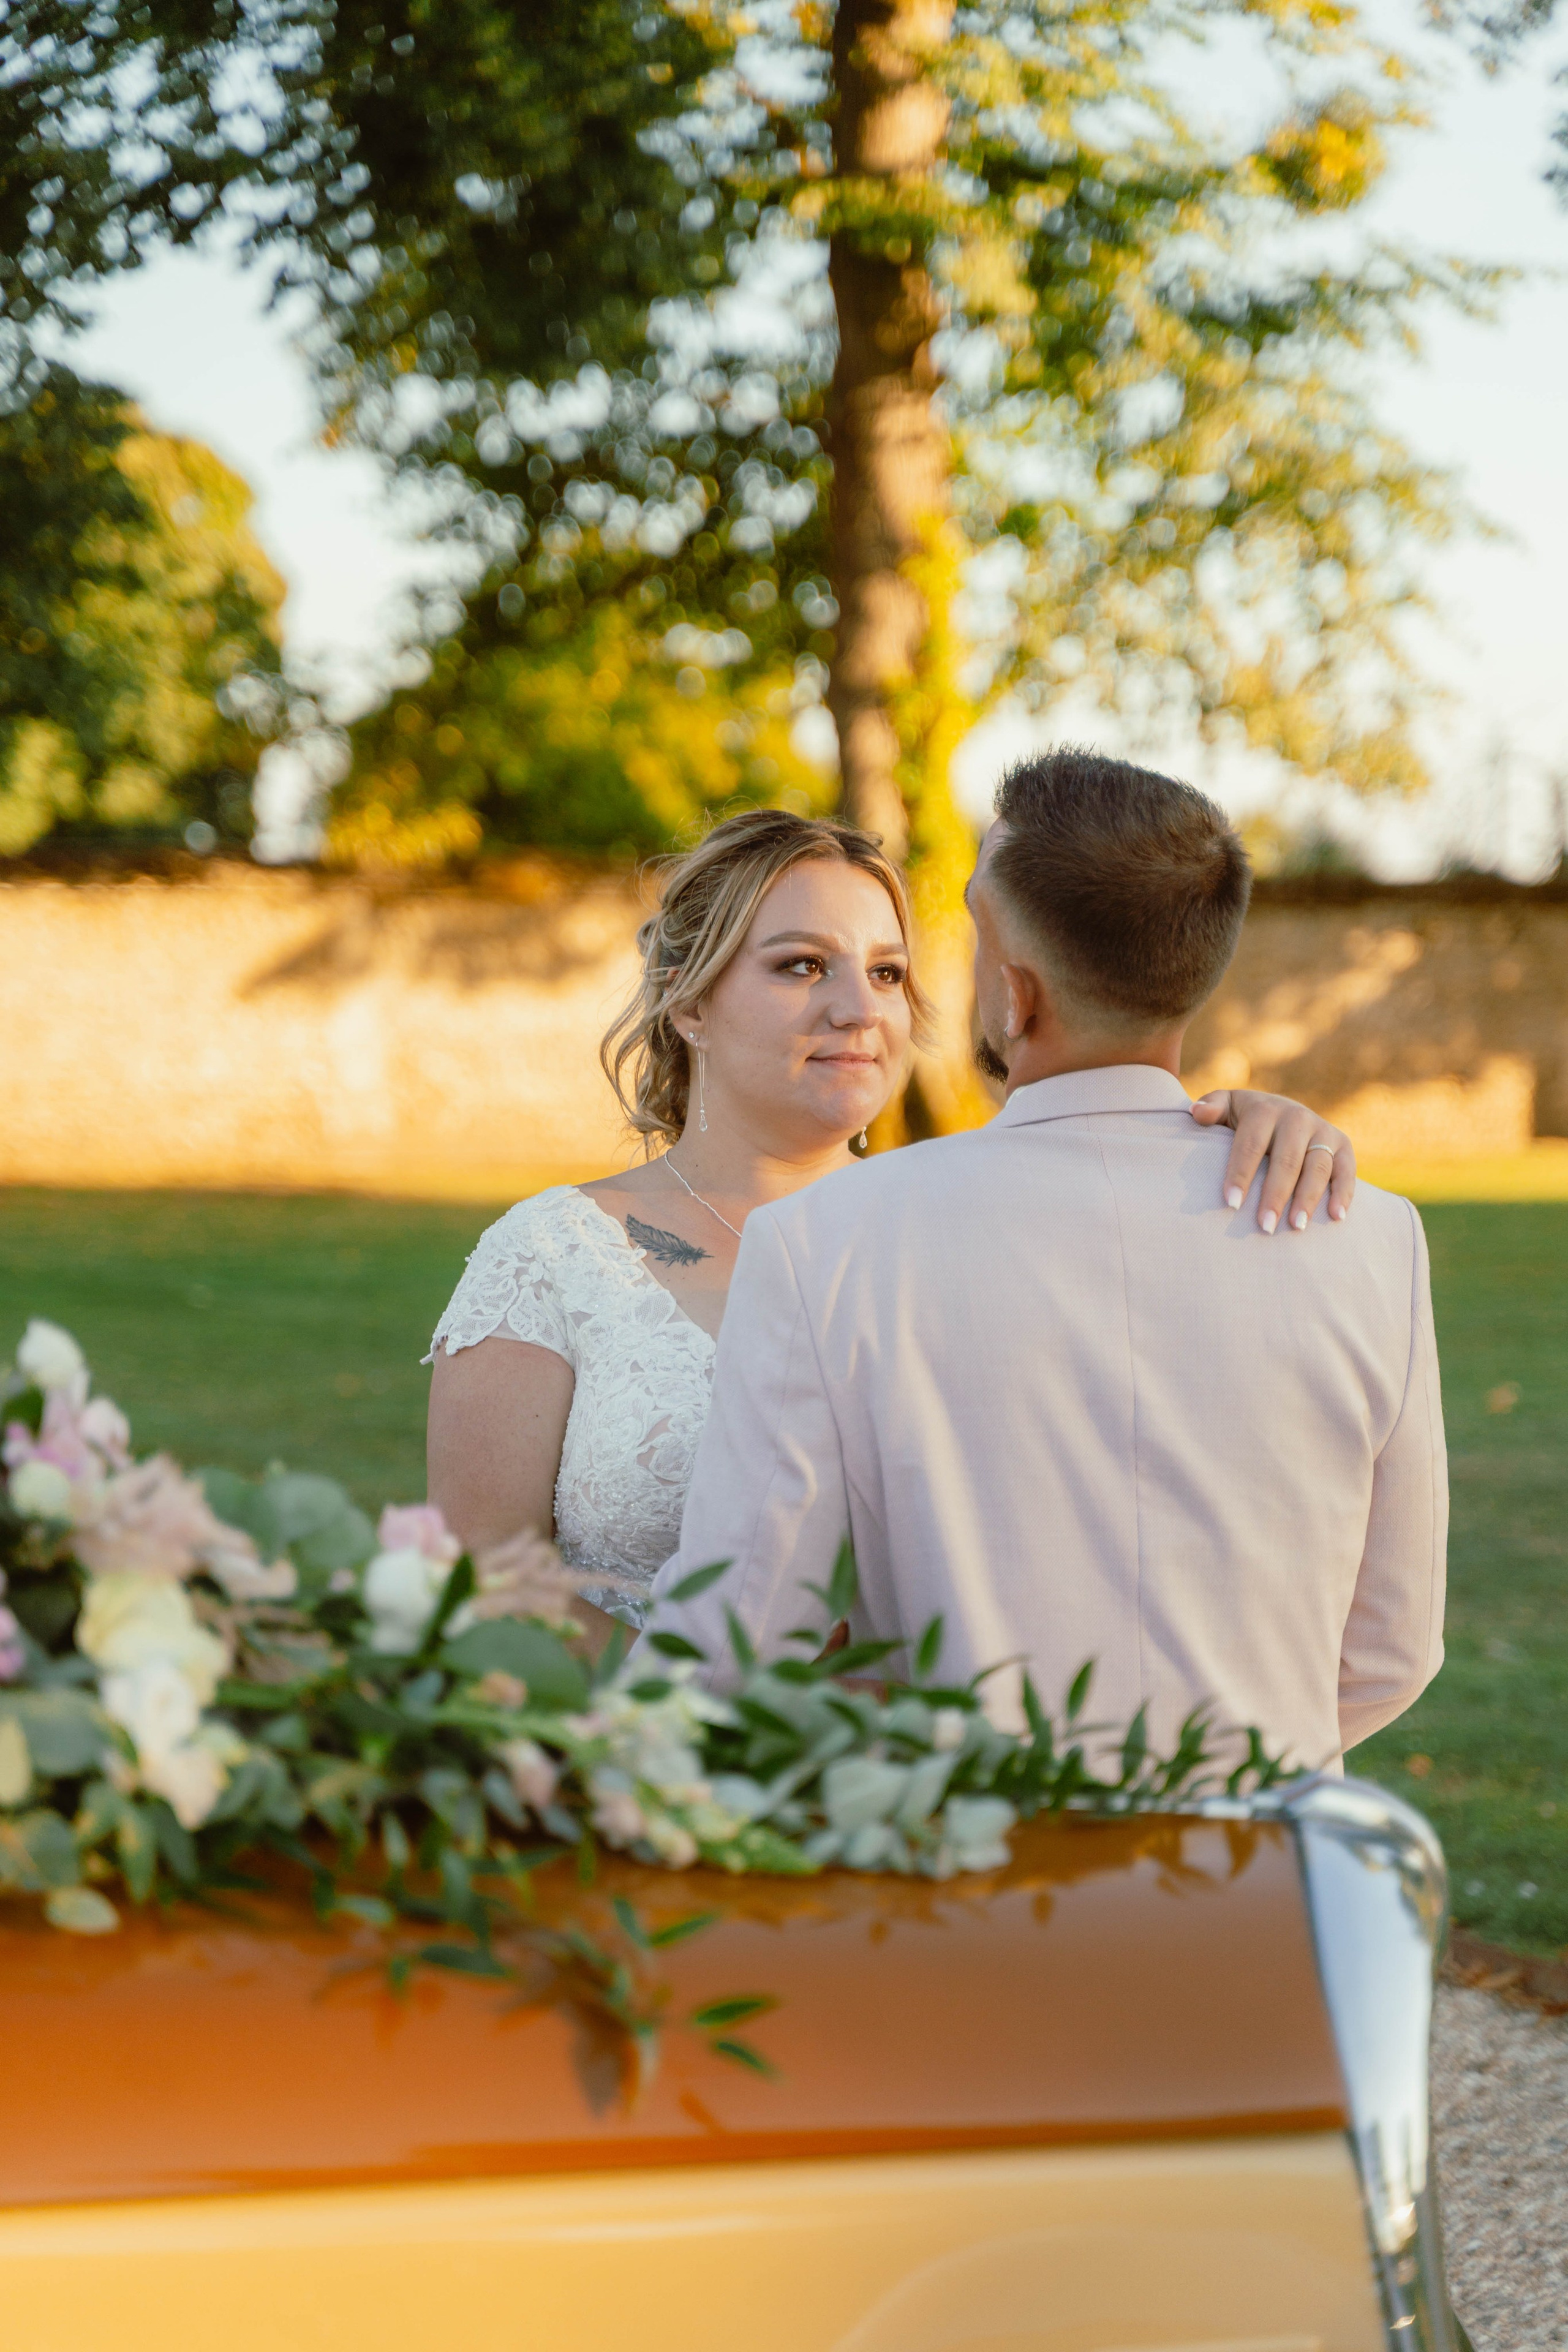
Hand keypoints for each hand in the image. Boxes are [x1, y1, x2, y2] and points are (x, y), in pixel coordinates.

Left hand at [1190, 1089, 1355, 1232]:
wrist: (1285, 1112)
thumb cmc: (1247, 1120)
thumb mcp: (1228, 1107)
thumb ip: (1212, 1107)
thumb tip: (1196, 1112)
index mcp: (1265, 1110)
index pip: (1250, 1145)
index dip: (1240, 1174)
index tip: (1231, 1204)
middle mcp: (1297, 1117)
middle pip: (1287, 1160)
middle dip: (1275, 1195)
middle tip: (1265, 1226)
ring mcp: (1323, 1131)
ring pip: (1318, 1167)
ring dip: (1308, 1198)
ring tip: (1297, 1227)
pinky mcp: (1343, 1144)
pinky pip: (1347, 1170)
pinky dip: (1344, 1193)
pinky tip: (1336, 1218)